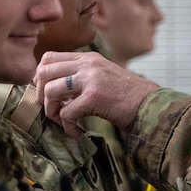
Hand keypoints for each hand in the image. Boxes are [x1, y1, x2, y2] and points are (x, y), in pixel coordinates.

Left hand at [35, 51, 160, 136]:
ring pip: (50, 91)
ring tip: (63, 122)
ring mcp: (91, 79)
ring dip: (51, 111)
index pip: (49, 57)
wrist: (151, 106)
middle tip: (50, 110)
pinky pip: (66, 113)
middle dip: (40, 94)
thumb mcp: (104, 75)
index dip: (40, 77)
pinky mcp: (94, 97)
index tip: (46, 93)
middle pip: (43, 72)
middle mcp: (88, 64)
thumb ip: (82, 75)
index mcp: (88, 58)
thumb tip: (55, 88)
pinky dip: (67, 127)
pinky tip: (77, 133)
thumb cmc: (128, 97)